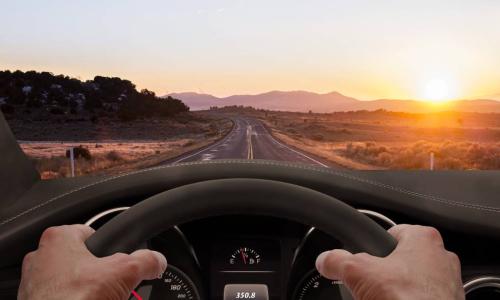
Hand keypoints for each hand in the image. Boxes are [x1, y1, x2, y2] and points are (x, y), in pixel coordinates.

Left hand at [18, 225, 166, 299]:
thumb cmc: (73, 299)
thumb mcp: (125, 273)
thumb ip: (145, 261)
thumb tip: (156, 261)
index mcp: (59, 238)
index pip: (91, 232)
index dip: (109, 246)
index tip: (118, 258)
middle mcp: (41, 257)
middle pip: (81, 258)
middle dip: (98, 271)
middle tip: (111, 284)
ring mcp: (34, 283)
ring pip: (69, 279)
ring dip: (85, 288)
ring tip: (101, 298)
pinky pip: (60, 297)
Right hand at [315, 225, 464, 299]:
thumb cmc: (409, 299)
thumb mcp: (358, 272)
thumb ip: (337, 261)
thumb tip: (326, 260)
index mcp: (424, 239)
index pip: (393, 232)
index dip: (375, 246)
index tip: (365, 259)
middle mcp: (442, 258)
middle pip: (403, 259)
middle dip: (386, 272)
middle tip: (372, 284)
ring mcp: (449, 285)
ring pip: (415, 282)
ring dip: (399, 290)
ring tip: (383, 299)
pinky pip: (423, 299)